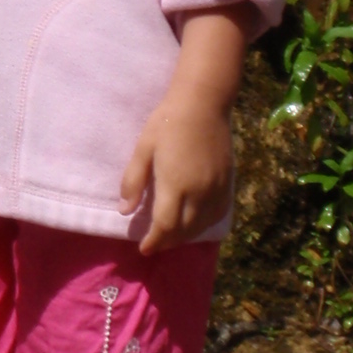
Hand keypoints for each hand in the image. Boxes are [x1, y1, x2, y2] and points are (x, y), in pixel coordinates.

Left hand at [121, 6, 253, 253]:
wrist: (203, 104)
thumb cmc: (167, 122)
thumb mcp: (143, 149)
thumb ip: (133, 181)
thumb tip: (125, 211)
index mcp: (175, 184)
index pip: (165, 226)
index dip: (154, 241)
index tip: (143, 248)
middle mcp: (199, 192)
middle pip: (184, 231)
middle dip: (168, 242)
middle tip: (154, 245)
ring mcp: (216, 189)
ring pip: (202, 225)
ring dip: (186, 237)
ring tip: (171, 238)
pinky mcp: (227, 183)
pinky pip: (218, 214)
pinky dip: (205, 225)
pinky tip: (195, 224)